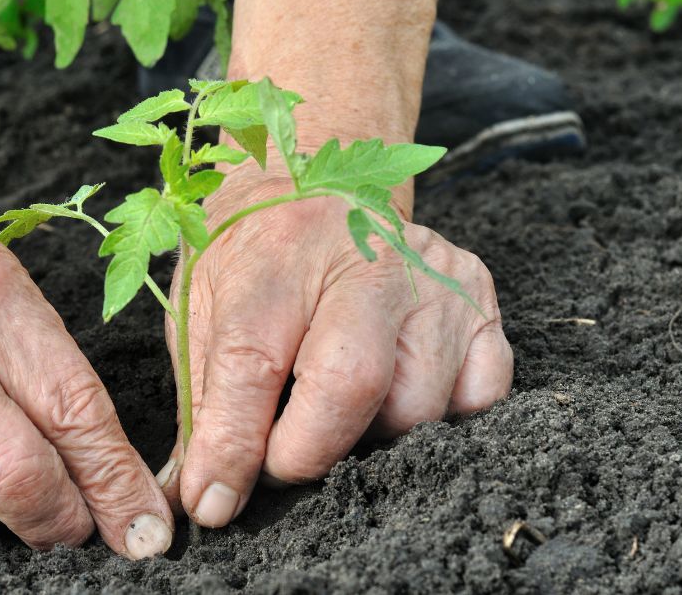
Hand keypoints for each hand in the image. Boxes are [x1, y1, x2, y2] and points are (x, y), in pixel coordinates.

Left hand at [156, 165, 512, 526]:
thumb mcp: (203, 308)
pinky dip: (438, 415)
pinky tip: (396, 389)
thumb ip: (203, 402)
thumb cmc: (253, 255)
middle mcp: (366, 257)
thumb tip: (204, 499)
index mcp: (279, 253)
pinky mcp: (478, 297)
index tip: (213, 501)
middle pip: (351, 382)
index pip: (253, 362)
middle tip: (279, 460)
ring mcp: (432, 276)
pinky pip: (479, 396)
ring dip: (370, 435)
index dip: (232, 446)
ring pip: (417, 405)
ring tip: (337, 406)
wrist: (313, 180)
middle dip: (307, 451)